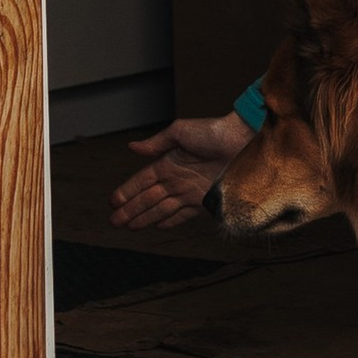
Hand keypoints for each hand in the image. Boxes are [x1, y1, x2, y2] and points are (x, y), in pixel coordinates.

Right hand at [113, 114, 251, 227]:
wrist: (244, 141)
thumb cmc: (215, 131)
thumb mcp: (181, 131)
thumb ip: (157, 143)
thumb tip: (133, 147)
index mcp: (169, 162)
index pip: (142, 180)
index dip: (127, 191)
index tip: (113, 201)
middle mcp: (178, 179)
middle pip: (148, 198)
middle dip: (130, 210)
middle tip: (114, 220)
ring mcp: (190, 191)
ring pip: (161, 208)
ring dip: (144, 218)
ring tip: (129, 226)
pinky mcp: (204, 200)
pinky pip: (182, 214)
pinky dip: (170, 220)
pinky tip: (158, 226)